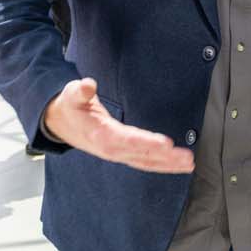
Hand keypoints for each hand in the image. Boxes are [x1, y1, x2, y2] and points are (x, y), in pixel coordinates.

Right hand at [41, 77, 195, 173]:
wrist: (61, 123)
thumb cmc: (71, 106)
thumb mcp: (71, 94)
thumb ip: (80, 91)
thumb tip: (87, 85)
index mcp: (99, 133)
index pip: (125, 140)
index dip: (145, 143)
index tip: (165, 144)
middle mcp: (110, 148)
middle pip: (140, 155)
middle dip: (164, 157)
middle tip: (187, 158)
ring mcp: (117, 153)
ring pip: (145, 162)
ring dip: (168, 164)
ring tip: (189, 164)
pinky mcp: (122, 154)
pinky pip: (144, 162)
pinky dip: (162, 164)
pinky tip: (179, 165)